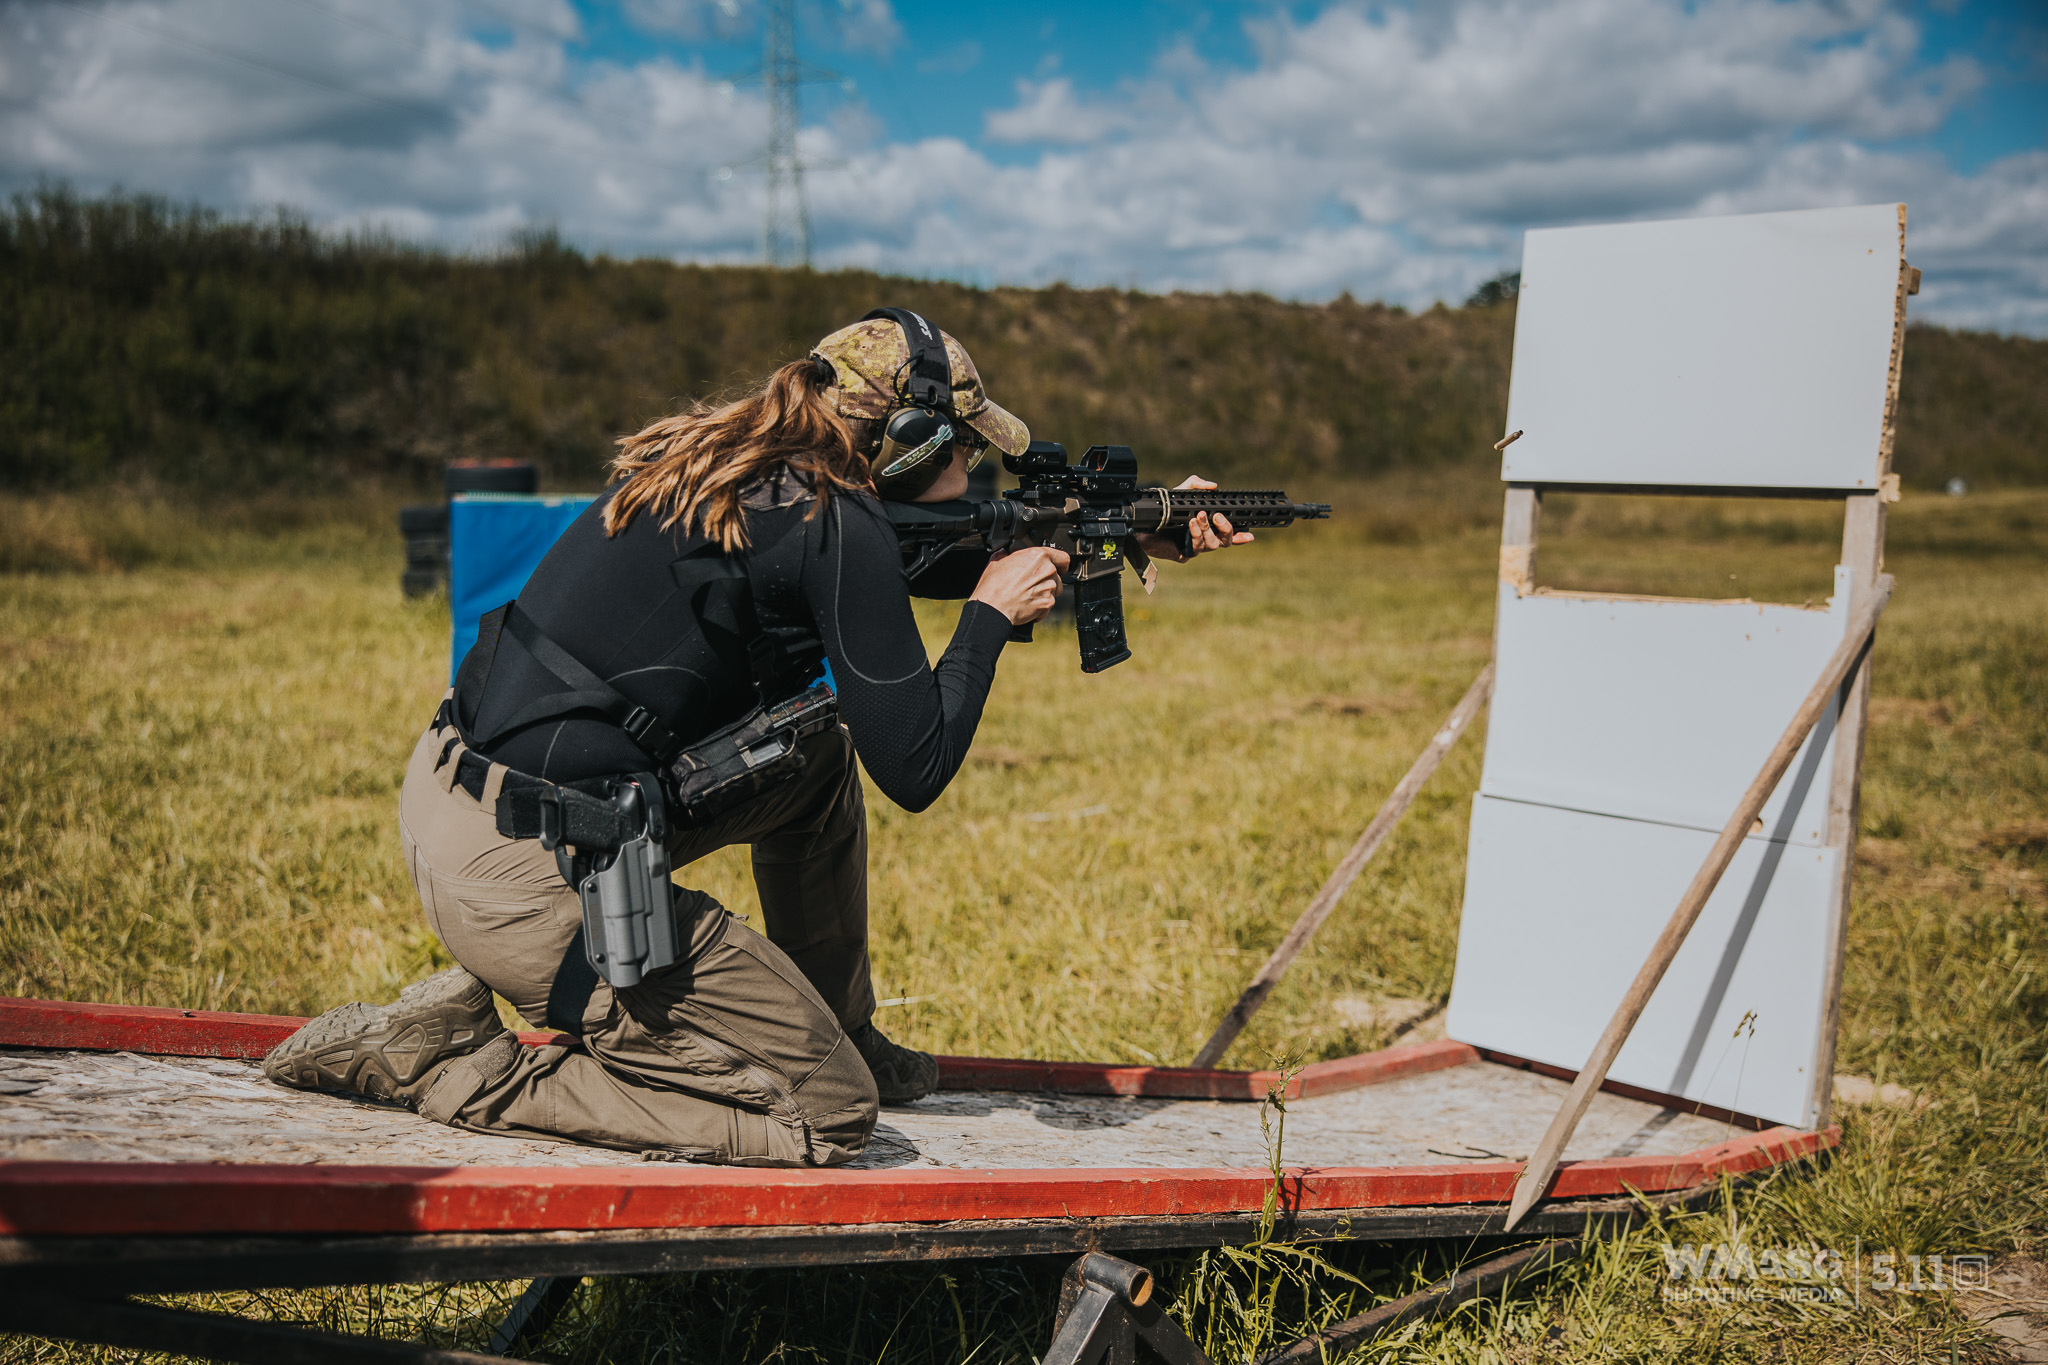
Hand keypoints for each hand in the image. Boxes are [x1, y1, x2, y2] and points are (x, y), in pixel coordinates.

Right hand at [971, 545, 1070, 624]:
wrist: (993, 608)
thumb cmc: (994, 586)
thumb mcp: (996, 562)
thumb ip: (1006, 555)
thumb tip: (1004, 554)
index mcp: (1038, 556)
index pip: (1062, 557)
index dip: (1060, 563)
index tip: (1057, 567)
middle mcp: (1048, 570)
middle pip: (1057, 575)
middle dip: (1047, 579)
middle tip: (1031, 583)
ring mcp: (1049, 588)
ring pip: (1055, 590)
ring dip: (1045, 592)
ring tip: (1028, 594)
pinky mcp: (1048, 603)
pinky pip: (1048, 604)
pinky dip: (1040, 606)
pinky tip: (1027, 604)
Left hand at [1136, 476, 1256, 562]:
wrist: (1143, 521)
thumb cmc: (1163, 508)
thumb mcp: (1181, 492)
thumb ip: (1196, 484)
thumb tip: (1213, 486)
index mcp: (1207, 528)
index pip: (1228, 535)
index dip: (1241, 537)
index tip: (1251, 534)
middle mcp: (1203, 539)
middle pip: (1225, 542)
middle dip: (1226, 529)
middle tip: (1218, 516)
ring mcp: (1193, 548)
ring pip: (1211, 545)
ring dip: (1207, 530)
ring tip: (1198, 516)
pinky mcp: (1183, 554)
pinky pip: (1195, 548)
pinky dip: (1195, 535)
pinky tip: (1191, 525)